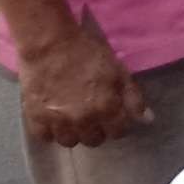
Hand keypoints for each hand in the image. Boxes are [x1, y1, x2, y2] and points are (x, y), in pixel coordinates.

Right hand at [21, 13, 149, 147]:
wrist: (50, 42)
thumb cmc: (88, 53)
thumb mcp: (120, 71)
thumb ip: (134, 98)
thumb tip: (147, 120)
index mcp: (107, 108)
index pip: (118, 132)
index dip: (116, 124)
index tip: (111, 116)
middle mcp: (84, 119)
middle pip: (94, 140)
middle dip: (96, 130)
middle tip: (90, 116)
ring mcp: (58, 120)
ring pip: (69, 141)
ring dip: (73, 132)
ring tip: (71, 119)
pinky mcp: (35, 116)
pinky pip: (44, 137)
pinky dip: (49, 131)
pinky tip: (53, 119)